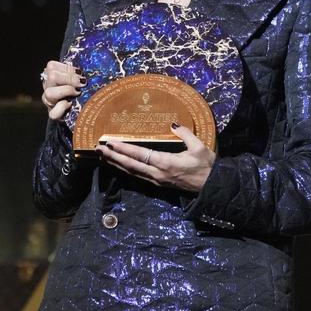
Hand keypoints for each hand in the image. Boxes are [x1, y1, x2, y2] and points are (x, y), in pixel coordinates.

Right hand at [40, 60, 82, 121]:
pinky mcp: (53, 114)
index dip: (68, 69)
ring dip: (66, 91)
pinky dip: (63, 108)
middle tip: (81, 84)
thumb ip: (81, 71)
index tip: (81, 74)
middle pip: (52, 76)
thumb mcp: (79, 77)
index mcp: (53, 74)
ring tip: (78, 93)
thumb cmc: (82, 89)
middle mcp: (48, 87)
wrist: (80, 110)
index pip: (52, 66)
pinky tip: (71, 105)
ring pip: (50, 93)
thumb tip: (93, 64)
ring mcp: (49, 101)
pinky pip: (54, 113)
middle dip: (70, 78)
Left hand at [96, 123, 215, 192]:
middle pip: (130, 165)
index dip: (123, 149)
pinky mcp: (158, 183)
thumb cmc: (206, 165)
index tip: (110, 143)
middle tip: (98, 149)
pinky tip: (118, 166)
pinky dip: (126, 170)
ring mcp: (157, 180)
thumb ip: (185, 134)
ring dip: (116, 164)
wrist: (212, 186)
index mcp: (166, 163)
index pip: (139, 154)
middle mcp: (157, 173)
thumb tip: (172, 124)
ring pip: (132, 172)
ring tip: (103, 156)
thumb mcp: (199, 147)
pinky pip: (138, 176)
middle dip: (113, 157)